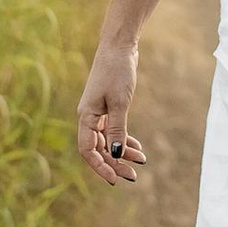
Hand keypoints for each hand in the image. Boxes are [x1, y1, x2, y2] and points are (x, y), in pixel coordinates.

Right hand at [78, 37, 147, 187]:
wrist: (119, 47)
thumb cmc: (117, 72)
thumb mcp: (120, 103)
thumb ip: (117, 129)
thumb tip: (117, 154)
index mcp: (86, 117)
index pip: (88, 150)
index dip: (100, 166)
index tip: (115, 179)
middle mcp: (88, 117)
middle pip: (98, 148)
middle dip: (115, 163)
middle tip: (133, 176)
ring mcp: (97, 112)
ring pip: (107, 140)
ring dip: (122, 152)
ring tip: (141, 161)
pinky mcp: (108, 106)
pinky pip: (113, 130)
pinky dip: (124, 139)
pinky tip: (137, 148)